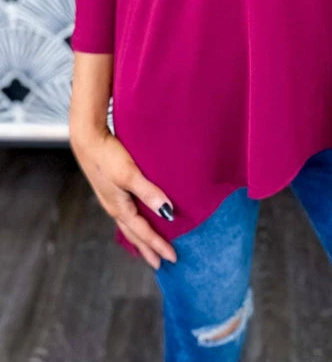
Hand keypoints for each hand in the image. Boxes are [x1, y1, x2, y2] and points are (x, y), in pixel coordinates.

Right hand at [70, 125, 177, 268]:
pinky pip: (125, 214)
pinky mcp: (110, 189)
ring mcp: (111, 199)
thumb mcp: (129, 175)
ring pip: (129, 225)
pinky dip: (134, 223)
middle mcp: (115, 207)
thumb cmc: (107, 156)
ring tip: (148, 247)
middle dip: (147, 249)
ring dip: (140, 238)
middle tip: (160, 263)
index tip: (173, 258)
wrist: (87, 139)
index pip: (143, 233)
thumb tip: (168, 212)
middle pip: (134, 234)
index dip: (158, 246)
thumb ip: (148, 193)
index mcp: (120, 208)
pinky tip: (136, 219)